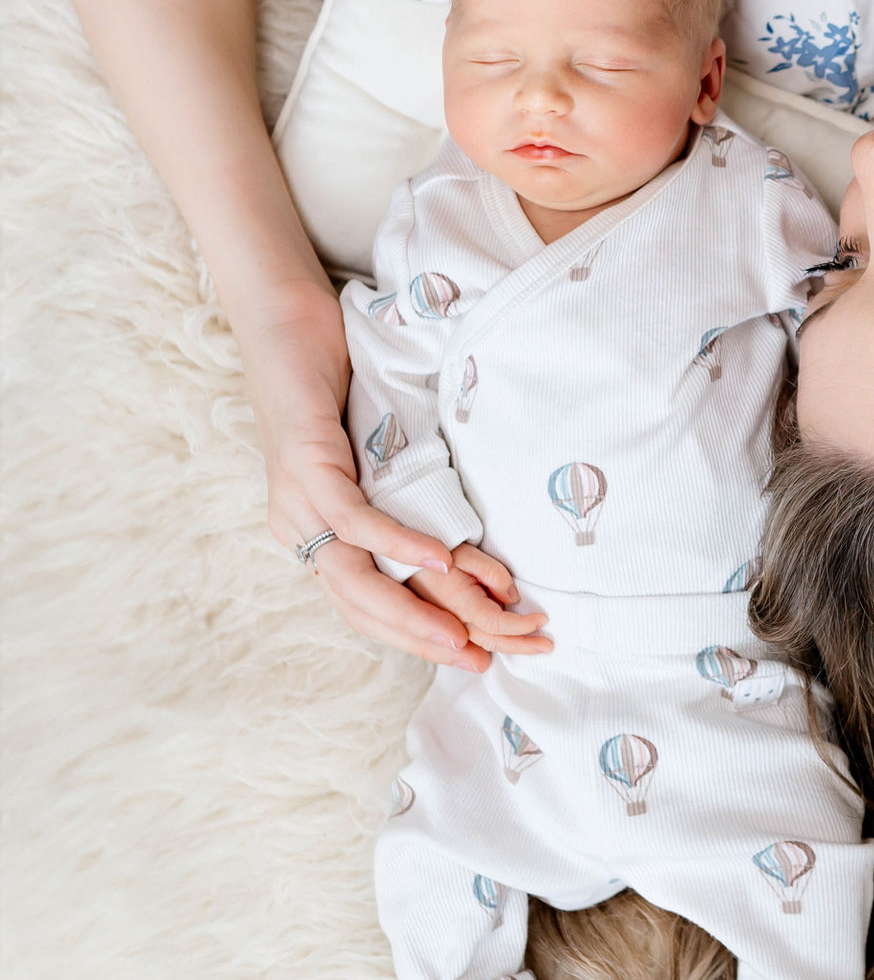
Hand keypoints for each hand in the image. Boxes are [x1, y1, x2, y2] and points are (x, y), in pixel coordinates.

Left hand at [243, 287, 492, 671]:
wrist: (284, 319)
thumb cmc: (334, 379)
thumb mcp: (375, 450)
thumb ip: (402, 493)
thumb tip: (459, 529)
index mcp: (314, 530)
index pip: (365, 606)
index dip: (418, 636)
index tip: (476, 655)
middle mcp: (299, 527)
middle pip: (361, 607)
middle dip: (424, 639)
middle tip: (483, 660)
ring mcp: (298, 500)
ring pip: (354, 577)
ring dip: (412, 609)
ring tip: (463, 632)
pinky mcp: (306, 465)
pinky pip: (355, 520)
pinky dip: (398, 543)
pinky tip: (438, 556)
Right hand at [413, 545, 551, 658]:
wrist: (395, 553)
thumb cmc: (434, 547)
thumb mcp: (466, 551)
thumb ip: (491, 573)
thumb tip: (511, 597)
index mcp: (456, 600)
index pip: (496, 623)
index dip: (522, 625)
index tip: (542, 619)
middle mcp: (445, 621)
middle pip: (489, 641)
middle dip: (520, 645)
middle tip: (545, 645)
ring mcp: (434, 629)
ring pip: (473, 650)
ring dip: (505, 650)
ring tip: (529, 648)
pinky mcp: (426, 631)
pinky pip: (455, 650)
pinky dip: (477, 653)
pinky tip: (490, 652)